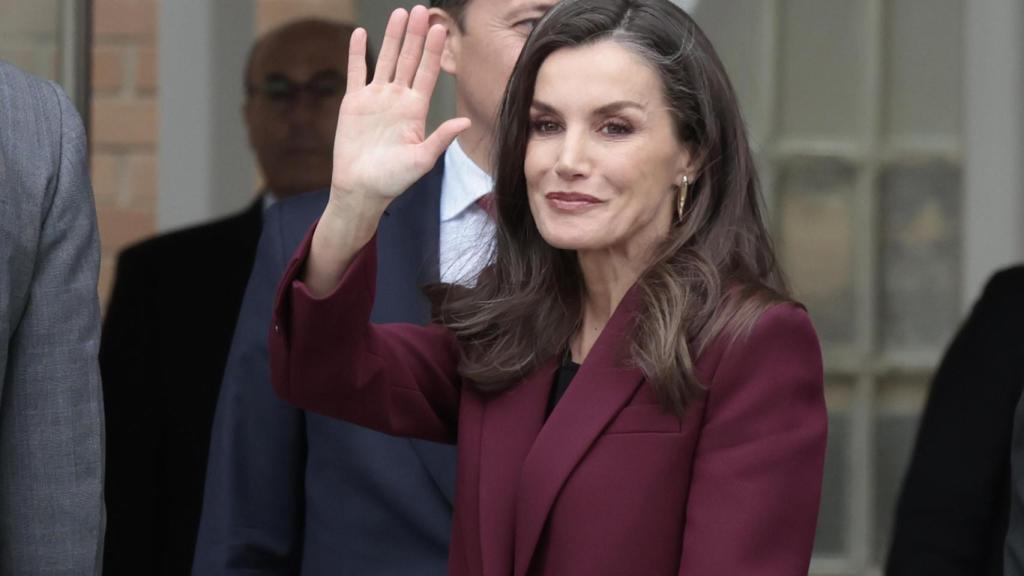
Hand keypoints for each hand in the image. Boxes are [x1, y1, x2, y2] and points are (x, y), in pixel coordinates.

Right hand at [329, 6, 470, 209]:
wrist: (360, 188)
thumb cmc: (393, 180)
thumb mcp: (422, 160)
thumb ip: (441, 138)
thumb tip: (465, 122)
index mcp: (416, 110)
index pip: (428, 73)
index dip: (435, 51)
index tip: (441, 28)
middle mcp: (398, 99)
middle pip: (409, 59)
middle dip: (416, 35)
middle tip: (422, 10)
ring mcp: (376, 98)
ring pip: (385, 59)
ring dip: (392, 37)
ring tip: (399, 13)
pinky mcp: (354, 102)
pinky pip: (356, 72)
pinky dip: (357, 53)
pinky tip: (361, 34)